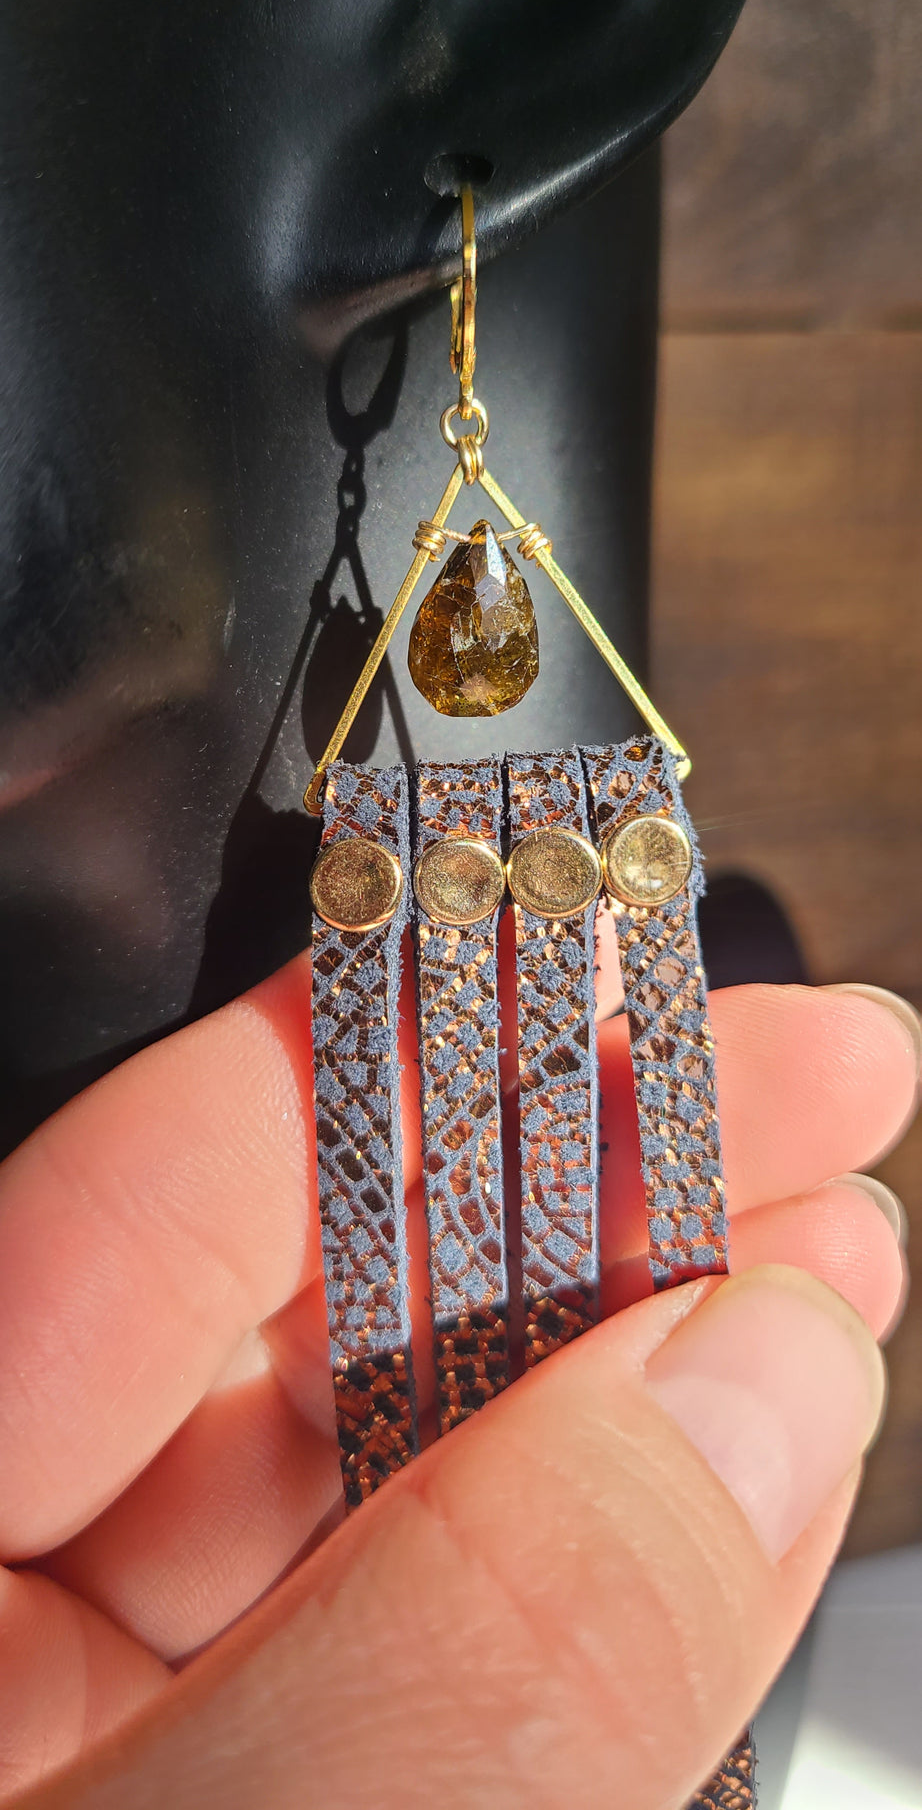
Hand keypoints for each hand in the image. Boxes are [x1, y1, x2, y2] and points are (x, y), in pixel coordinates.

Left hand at [0, 949, 914, 1808]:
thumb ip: (464, 1649)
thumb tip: (742, 1391)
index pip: (153, 1196)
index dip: (403, 1043)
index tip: (603, 941)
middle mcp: (17, 1634)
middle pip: (305, 1324)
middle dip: (578, 1199)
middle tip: (791, 1096)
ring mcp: (148, 1741)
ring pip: (408, 1492)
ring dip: (644, 1376)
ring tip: (823, 1271)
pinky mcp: (276, 1798)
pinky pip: (449, 1665)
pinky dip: (617, 1581)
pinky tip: (751, 1483)